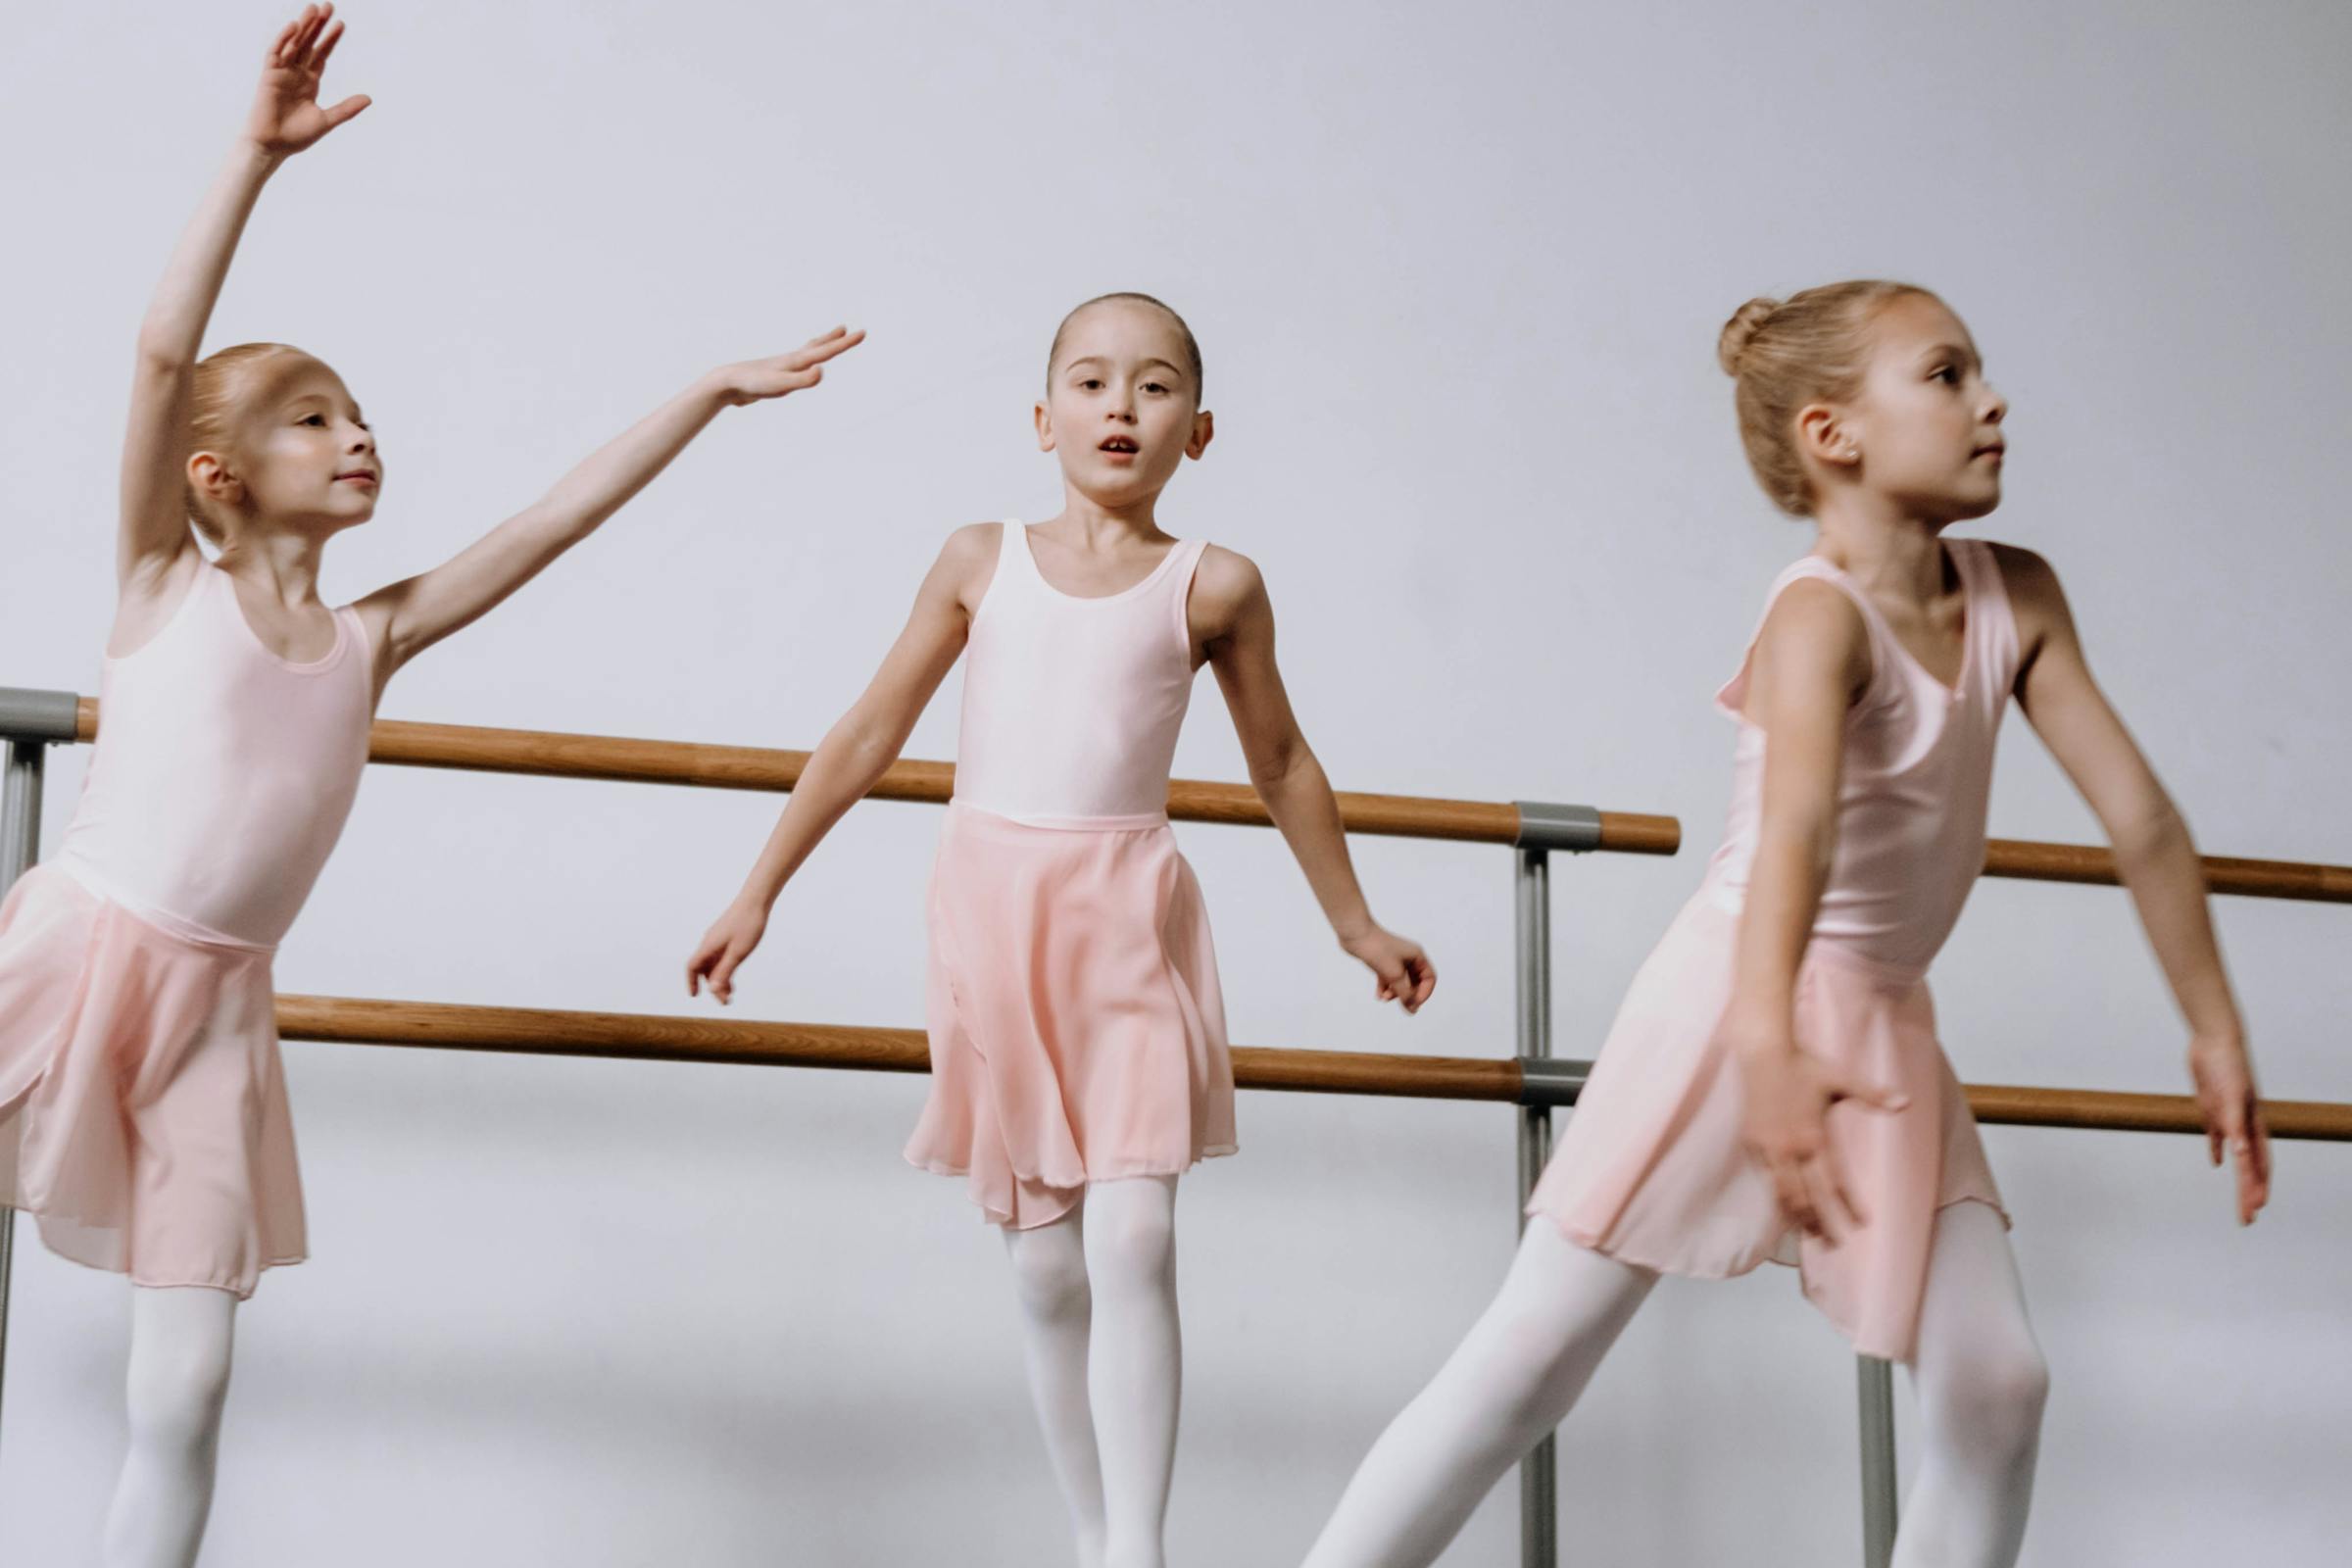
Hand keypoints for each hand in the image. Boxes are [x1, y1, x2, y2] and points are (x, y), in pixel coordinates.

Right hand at [247, 6, 369, 157]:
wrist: (273, 147)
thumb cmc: (296, 136)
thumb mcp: (326, 120)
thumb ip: (346, 109)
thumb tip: (369, 98)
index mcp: (310, 82)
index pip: (322, 55)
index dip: (330, 39)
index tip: (341, 24)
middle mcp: (296, 73)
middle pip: (309, 44)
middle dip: (318, 25)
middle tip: (329, 6)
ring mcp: (282, 72)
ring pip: (293, 43)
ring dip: (304, 26)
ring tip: (315, 8)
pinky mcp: (268, 75)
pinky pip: (276, 52)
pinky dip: (284, 38)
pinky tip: (295, 26)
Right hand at [686, 900, 768, 1004]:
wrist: (756, 900)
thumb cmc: (748, 925)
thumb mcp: (738, 953)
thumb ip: (725, 971)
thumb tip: (713, 990)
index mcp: (709, 946)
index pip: (692, 967)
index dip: (691, 982)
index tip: (695, 995)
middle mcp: (709, 942)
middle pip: (705, 968)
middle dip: (712, 986)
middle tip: (726, 1001)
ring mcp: (718, 939)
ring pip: (714, 963)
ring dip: (720, 979)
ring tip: (731, 993)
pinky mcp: (726, 936)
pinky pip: (721, 956)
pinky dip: (725, 969)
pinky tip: (734, 977)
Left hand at [708, 327, 866, 406]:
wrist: (727, 383)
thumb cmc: (753, 384)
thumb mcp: (781, 385)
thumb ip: (802, 379)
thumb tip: (822, 371)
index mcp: (796, 361)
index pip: (826, 351)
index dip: (846, 343)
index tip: (862, 332)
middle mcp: (791, 360)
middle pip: (817, 346)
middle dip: (835, 340)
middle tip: (848, 329)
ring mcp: (782, 367)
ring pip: (806, 354)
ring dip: (819, 345)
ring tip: (827, 340)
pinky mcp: (775, 376)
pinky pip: (796, 368)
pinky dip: (804, 363)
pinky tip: (801, 368)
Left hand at [1340, 925, 1436, 1014]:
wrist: (1355, 934)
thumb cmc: (1377, 949)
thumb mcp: (1394, 975)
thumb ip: (1405, 994)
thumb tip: (1412, 1010)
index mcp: (1417, 956)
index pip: (1429, 978)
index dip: (1424, 993)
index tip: (1413, 1003)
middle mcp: (1408, 957)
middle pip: (1415, 982)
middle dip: (1407, 994)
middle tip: (1399, 1002)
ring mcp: (1395, 960)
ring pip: (1401, 982)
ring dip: (1394, 992)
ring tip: (1384, 997)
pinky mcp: (1382, 962)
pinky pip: (1388, 979)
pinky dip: (1385, 988)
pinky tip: (1379, 995)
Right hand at [1731, 1025, 1907, 1244]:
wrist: (1762, 1051)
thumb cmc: (1804, 1064)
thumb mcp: (1841, 1078)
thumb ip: (1873, 1095)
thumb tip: (1906, 1102)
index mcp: (1815, 1135)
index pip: (1834, 1182)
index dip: (1848, 1206)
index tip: (1861, 1224)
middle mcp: (1791, 1147)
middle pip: (1806, 1198)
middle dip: (1821, 1223)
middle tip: (1835, 1244)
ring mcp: (1769, 1147)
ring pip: (1782, 1193)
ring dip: (1796, 1217)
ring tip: (1809, 1235)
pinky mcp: (1752, 1143)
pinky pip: (1765, 1179)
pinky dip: (1776, 1198)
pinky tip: (1784, 1208)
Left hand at [2189, 1029, 2269, 1223]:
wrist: (2212, 1041)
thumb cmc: (2227, 1067)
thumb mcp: (2230, 1098)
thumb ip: (2235, 1127)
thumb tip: (2239, 1157)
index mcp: (2252, 1125)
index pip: (2258, 1164)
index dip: (2257, 1186)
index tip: (2256, 1208)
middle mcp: (2243, 1125)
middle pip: (2249, 1167)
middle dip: (2248, 1194)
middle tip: (2247, 1221)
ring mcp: (2228, 1118)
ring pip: (2235, 1156)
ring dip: (2237, 1179)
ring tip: (2240, 1201)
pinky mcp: (2212, 1109)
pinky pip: (2216, 1136)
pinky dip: (2216, 1149)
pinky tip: (2215, 1163)